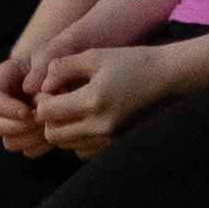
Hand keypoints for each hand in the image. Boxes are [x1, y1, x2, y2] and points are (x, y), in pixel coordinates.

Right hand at [0, 51, 59, 157]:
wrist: (71, 68)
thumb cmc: (59, 56)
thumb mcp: (50, 54)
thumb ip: (40, 67)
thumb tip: (28, 89)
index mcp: (2, 80)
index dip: (6, 109)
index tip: (28, 112)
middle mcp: (4, 103)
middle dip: (19, 127)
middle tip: (42, 122)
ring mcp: (15, 121)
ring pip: (10, 142)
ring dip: (31, 139)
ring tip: (51, 126)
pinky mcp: (30, 134)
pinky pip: (29, 150)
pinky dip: (43, 146)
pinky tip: (58, 133)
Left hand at [15, 43, 190, 159]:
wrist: (168, 77)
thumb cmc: (130, 61)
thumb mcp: (94, 56)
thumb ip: (62, 68)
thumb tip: (40, 86)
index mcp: (93, 101)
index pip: (46, 113)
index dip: (43, 100)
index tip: (53, 89)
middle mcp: (101, 126)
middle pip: (53, 135)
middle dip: (50, 119)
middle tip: (59, 102)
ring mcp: (111, 139)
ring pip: (68, 146)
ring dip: (64, 130)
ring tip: (75, 110)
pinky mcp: (118, 145)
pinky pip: (86, 151)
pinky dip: (80, 138)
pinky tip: (89, 120)